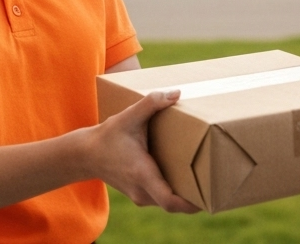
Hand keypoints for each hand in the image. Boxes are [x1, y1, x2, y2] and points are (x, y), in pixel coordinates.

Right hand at [85, 90, 199, 213]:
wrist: (85, 155)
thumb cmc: (108, 136)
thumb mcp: (128, 116)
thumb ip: (151, 104)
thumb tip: (176, 94)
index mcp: (142, 174)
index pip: (170, 201)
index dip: (190, 203)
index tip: (207, 198)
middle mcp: (142, 190)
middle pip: (174, 205)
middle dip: (194, 198)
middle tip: (214, 186)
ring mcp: (140, 195)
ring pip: (168, 203)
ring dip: (185, 196)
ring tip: (204, 180)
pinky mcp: (140, 194)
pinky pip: (162, 199)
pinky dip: (174, 193)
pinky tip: (185, 178)